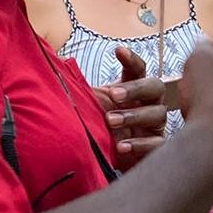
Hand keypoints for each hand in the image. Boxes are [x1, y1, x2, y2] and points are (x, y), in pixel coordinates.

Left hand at [92, 46, 167, 167]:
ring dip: (133, 116)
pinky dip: (140, 144)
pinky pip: (157, 144)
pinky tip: (121, 146)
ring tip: (110, 121)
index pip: (138, 69)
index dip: (131, 59)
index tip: (117, 50)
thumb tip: (55, 68)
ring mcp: (156, 126)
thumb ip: (81, 91)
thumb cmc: (99, 129)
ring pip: (158, 114)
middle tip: (113, 95)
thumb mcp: (90, 107)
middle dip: (135, 88)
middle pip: (155, 86)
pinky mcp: (157, 147)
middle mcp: (150, 104)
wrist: (107, 162)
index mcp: (134, 90)